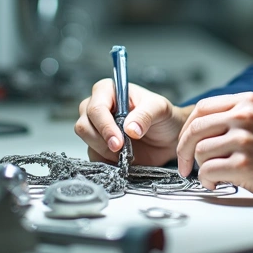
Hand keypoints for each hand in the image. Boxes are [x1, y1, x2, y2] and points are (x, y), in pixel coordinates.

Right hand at [75, 80, 190, 166]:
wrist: (168, 138)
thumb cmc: (162, 116)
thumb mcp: (160, 109)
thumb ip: (145, 115)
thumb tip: (130, 129)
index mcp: (108, 91)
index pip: (96, 108)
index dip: (105, 126)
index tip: (118, 142)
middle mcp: (97, 107)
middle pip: (84, 125)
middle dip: (102, 141)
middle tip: (121, 150)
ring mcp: (95, 127)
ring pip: (86, 141)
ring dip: (105, 151)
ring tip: (127, 154)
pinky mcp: (97, 146)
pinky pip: (93, 156)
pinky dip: (106, 161)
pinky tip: (122, 160)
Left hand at [177, 92, 252, 203]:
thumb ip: (235, 114)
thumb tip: (202, 127)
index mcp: (247, 102)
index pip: (202, 107)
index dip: (188, 128)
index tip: (186, 142)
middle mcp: (244, 116)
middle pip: (195, 128)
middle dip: (184, 150)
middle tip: (185, 164)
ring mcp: (244, 139)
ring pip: (200, 151)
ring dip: (201, 168)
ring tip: (212, 174)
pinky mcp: (244, 164)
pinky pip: (209, 171)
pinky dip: (207, 180)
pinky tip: (217, 182)